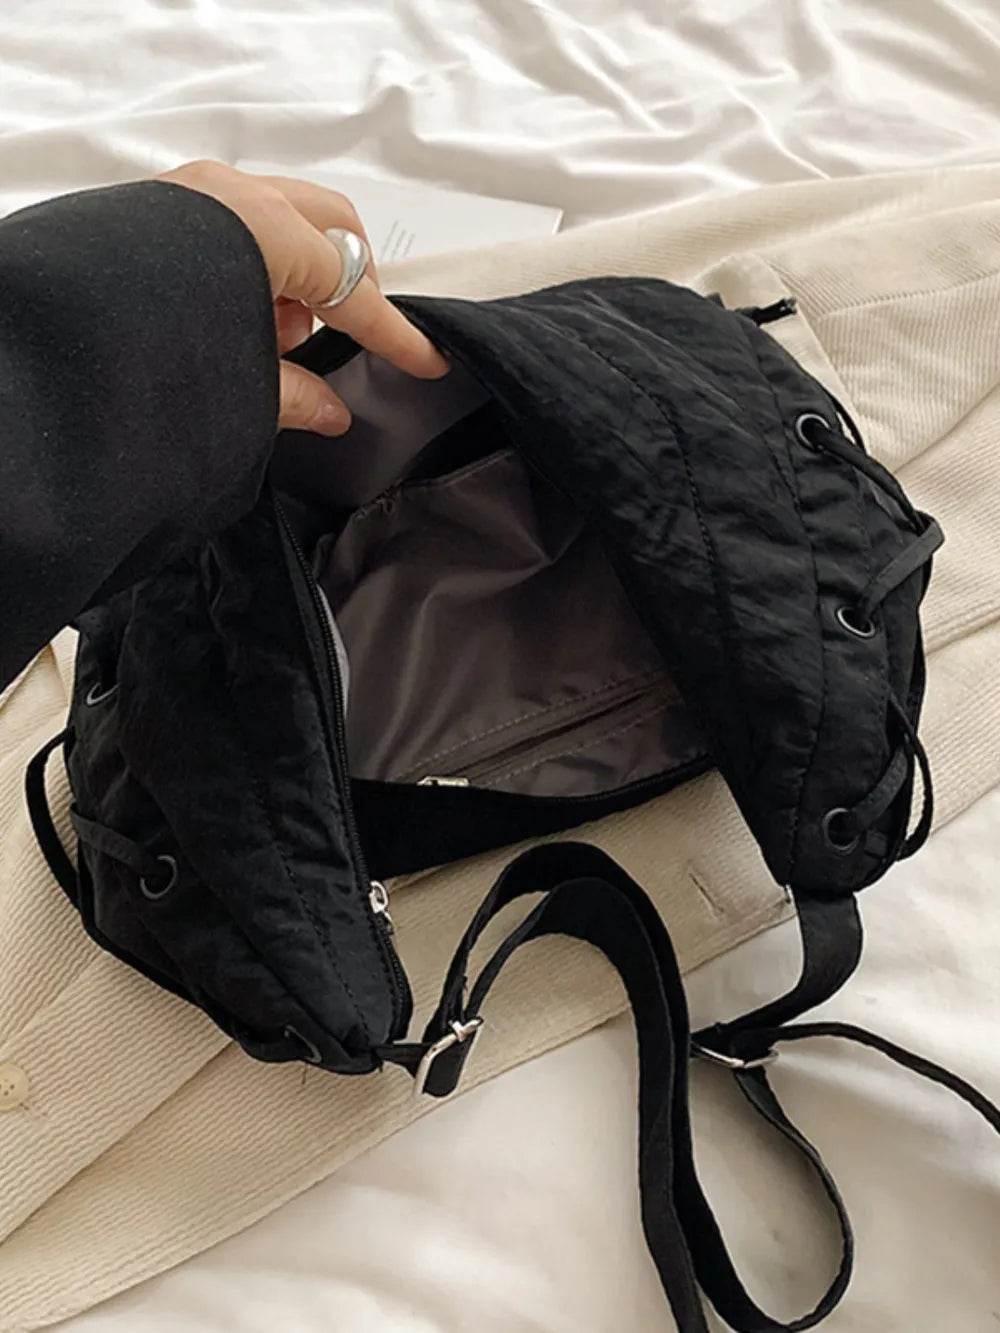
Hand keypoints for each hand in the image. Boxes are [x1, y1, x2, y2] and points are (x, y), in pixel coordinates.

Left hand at [159, 160, 447, 436]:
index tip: (428, 361)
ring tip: (268, 342)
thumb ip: (292, 395)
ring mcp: (194, 192)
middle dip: (346, 281)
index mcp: (267, 229)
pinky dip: (252, 268)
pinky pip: (236, 225)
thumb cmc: (150, 350)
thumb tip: (333, 416)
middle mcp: (235, 194)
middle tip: (338, 337)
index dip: (395, 334)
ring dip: (295, 279)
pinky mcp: (160, 205)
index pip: (352, 288)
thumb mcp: (235, 382)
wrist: (46, 340)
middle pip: (331, 225)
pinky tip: (232, 320)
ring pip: (283, 220)